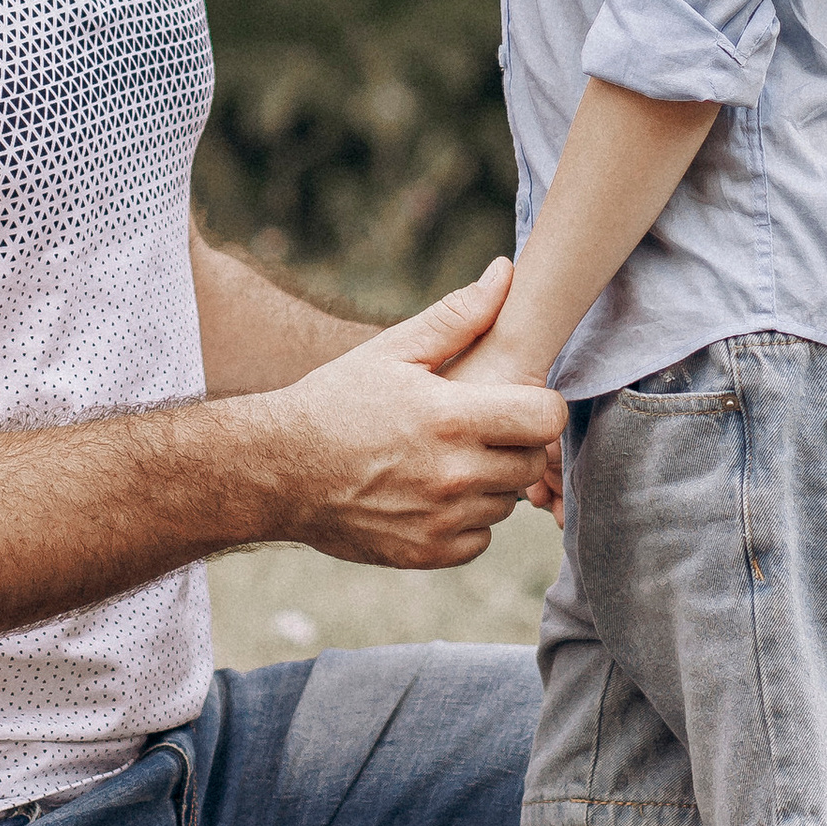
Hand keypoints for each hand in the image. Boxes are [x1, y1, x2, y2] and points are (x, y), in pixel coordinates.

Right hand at [272, 262, 566, 567]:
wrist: (278, 469)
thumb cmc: (336, 401)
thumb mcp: (393, 351)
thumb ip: (458, 316)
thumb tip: (505, 271)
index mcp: (452, 418)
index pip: (548, 418)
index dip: (540, 406)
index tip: (516, 403)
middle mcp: (453, 474)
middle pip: (533, 462)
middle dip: (515, 444)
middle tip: (478, 431)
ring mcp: (441, 519)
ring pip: (506, 502)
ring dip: (489, 483)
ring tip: (447, 460)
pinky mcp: (427, 553)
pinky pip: (481, 540)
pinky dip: (467, 521)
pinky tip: (433, 495)